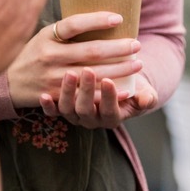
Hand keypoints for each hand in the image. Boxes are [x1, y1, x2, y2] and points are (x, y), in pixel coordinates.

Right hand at [6, 12, 142, 108]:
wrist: (10, 82)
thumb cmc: (34, 53)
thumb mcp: (43, 35)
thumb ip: (66, 29)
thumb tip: (99, 16)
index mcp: (47, 36)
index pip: (75, 24)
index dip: (97, 20)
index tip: (119, 19)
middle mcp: (50, 56)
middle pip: (90, 51)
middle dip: (118, 48)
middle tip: (137, 45)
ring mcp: (54, 77)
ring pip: (93, 74)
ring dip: (119, 69)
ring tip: (137, 64)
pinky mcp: (58, 96)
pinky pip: (87, 95)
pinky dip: (107, 92)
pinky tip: (125, 89)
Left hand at [39, 69, 158, 129]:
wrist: (115, 85)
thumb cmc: (131, 87)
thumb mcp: (143, 92)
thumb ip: (146, 97)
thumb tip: (146, 100)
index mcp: (112, 118)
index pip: (110, 110)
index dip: (110, 97)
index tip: (110, 80)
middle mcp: (92, 120)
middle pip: (86, 110)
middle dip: (87, 91)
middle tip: (88, 71)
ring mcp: (75, 115)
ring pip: (68, 109)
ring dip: (67, 93)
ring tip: (70, 73)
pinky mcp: (62, 108)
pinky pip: (53, 112)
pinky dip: (47, 106)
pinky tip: (43, 96)